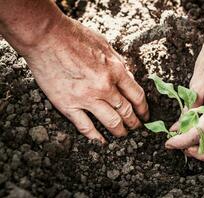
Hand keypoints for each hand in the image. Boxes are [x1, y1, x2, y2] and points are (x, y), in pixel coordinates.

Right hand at [23, 17, 148, 142]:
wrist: (45, 36)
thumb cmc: (75, 37)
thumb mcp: (105, 45)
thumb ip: (119, 64)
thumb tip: (130, 79)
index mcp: (115, 70)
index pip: (137, 96)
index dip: (144, 108)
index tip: (145, 115)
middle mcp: (104, 87)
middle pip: (126, 111)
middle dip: (135, 122)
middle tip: (137, 128)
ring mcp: (86, 98)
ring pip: (111, 122)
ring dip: (120, 131)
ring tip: (124, 135)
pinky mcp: (68, 105)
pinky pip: (85, 127)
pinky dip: (96, 137)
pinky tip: (102, 142)